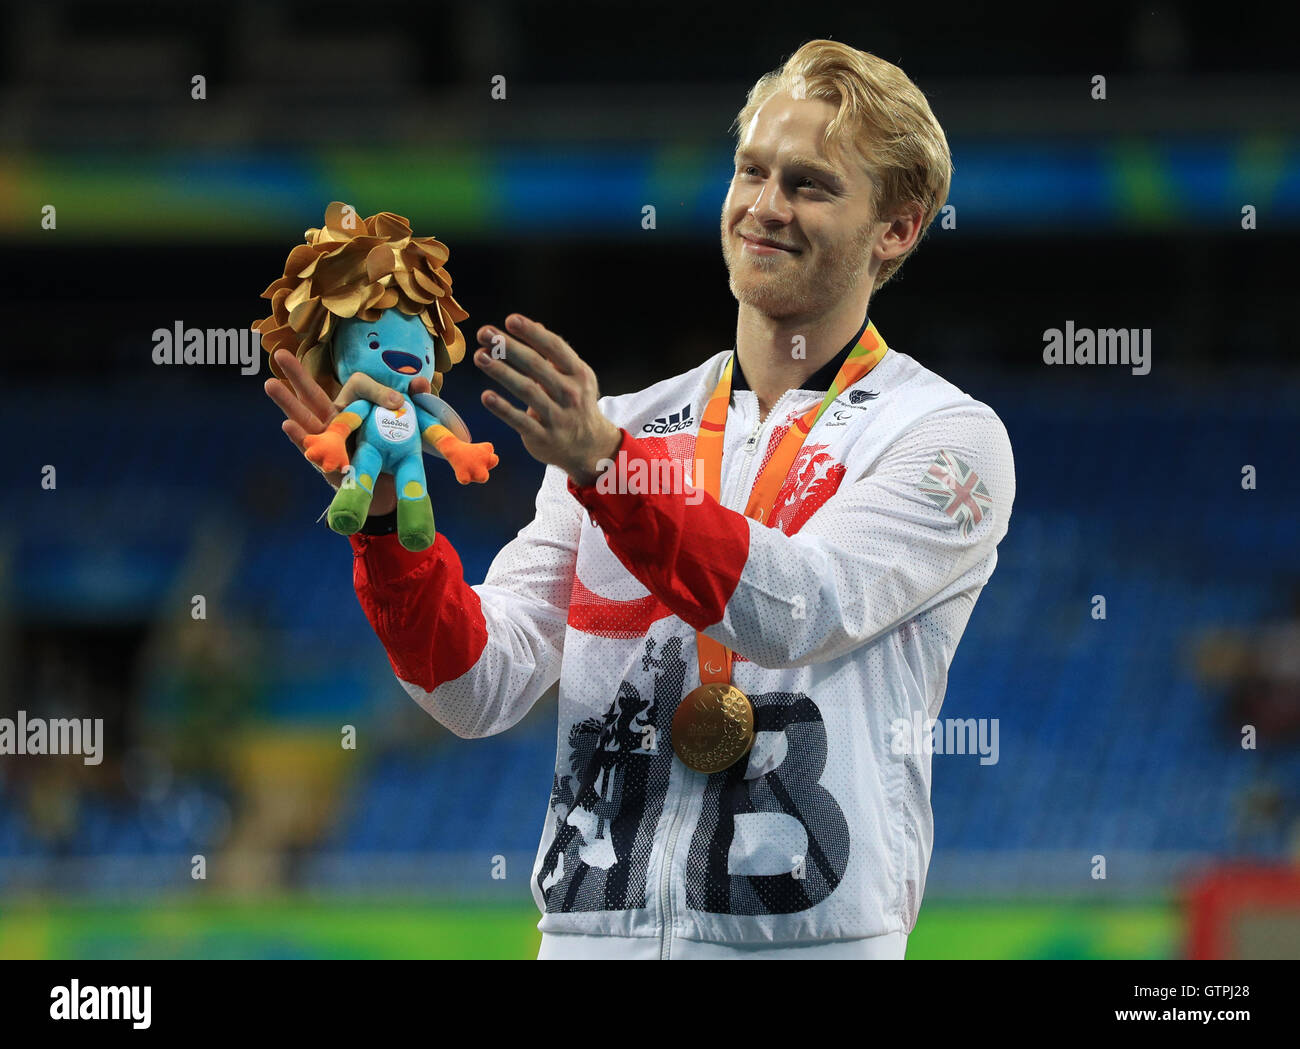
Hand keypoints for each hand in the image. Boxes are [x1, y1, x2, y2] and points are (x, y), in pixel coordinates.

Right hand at [264, 349, 431, 515]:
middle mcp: (336, 421)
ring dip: (287, 402)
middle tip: (278, 354)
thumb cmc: (391, 452)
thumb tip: (419, 384)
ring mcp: (327, 440)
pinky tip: (287, 426)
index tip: (400, 401)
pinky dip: (299, 437)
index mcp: (354, 407)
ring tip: (269, 384)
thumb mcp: (405, 426)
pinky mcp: (325, 461)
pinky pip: (311, 447)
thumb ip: (412, 401)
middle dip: (297, 375)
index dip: (378, 390)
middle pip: (314, 394)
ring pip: (305, 417)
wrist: (387, 488)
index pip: (359, 386)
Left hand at [473, 314, 621, 485]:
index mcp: (578, 374)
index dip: (532, 333)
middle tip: (485, 333)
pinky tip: (486, 396)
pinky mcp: (543, 437)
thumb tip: (534, 324)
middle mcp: (569, 393)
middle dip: (509, 347)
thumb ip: (554, 354)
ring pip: (526, 391)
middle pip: (536, 365)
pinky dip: (503, 408)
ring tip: (480, 356)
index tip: (510, 320)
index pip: (554, 347)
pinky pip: (520, 421)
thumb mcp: (574, 377)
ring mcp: (557, 416)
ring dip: (501, 372)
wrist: (589, 447)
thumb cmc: (576, 404)